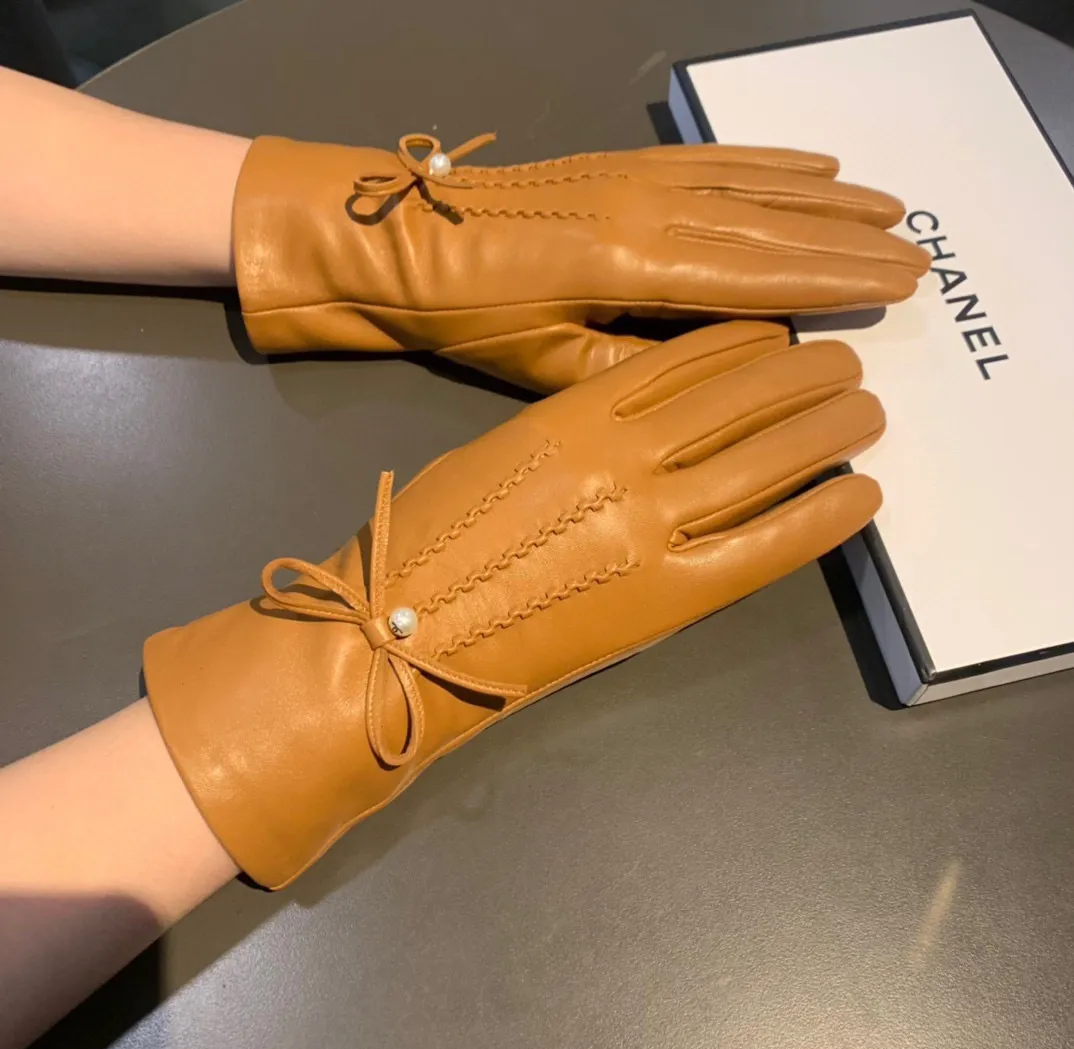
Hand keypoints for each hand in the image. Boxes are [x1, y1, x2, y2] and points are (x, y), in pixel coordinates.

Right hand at [145, 321, 883, 888]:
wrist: (397, 637)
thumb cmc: (424, 540)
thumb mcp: (496, 453)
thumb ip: (570, 431)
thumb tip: (636, 424)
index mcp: (573, 414)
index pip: (683, 362)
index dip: (744, 343)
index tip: (781, 334)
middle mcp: (624, 457)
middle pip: (738, 400)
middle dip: (802, 374)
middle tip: (843, 364)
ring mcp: (651, 526)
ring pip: (764, 460)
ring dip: (824, 429)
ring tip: (865, 409)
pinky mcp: (667, 597)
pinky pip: (763, 548)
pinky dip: (819, 518)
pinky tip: (862, 493)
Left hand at [232, 133, 928, 391]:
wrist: (400, 246)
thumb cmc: (469, 319)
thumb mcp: (552, 366)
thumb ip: (641, 365)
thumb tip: (724, 360)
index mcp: (635, 270)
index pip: (757, 276)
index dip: (832, 281)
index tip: (894, 284)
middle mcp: (648, 211)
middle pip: (769, 226)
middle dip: (847, 241)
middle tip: (915, 252)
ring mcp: (635, 179)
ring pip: (751, 185)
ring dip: (823, 196)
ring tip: (885, 204)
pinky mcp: (620, 165)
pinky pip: (711, 159)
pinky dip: (766, 160)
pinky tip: (807, 163)